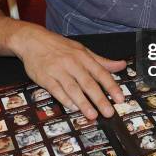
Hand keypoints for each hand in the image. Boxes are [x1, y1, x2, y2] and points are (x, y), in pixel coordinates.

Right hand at [10, 24, 125, 118]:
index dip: (111, 86)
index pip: (101, 73)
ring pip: (73, 88)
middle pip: (88, 83)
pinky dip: (65, 99)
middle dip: (100, 99)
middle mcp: (72, 63)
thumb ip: (102, 61)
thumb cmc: (60, 46)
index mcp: (83, 56)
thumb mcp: (82, 50)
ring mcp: (58, 70)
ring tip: (93, 115)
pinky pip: (56, 90)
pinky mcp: (45, 77)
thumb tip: (122, 65)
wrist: (33, 40)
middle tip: (109, 112)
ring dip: (83, 103)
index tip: (120, 98)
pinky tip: (73, 107)